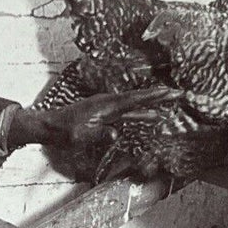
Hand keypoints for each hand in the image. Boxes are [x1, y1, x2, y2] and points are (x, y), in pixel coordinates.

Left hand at [9, 89, 180, 154]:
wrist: (50, 126)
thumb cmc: (64, 131)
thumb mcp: (81, 136)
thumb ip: (99, 134)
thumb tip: (116, 134)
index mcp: (105, 105)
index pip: (134, 100)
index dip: (153, 96)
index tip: (169, 92)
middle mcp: (109, 103)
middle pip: (138, 99)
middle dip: (159, 96)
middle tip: (178, 93)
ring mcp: (107, 107)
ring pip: (134, 106)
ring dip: (151, 105)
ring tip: (169, 105)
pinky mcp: (104, 114)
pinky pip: (127, 113)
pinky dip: (140, 114)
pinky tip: (150, 117)